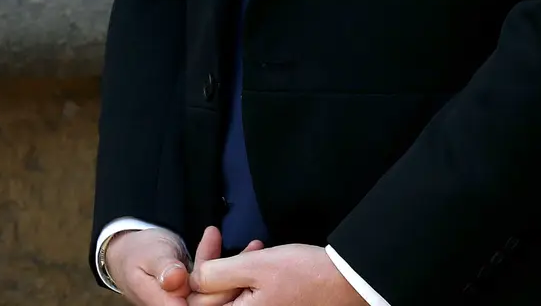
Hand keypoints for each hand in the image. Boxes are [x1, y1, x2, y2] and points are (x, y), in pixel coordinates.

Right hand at [108, 226, 264, 305]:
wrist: (128, 250)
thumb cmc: (136, 252)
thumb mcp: (149, 255)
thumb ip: (163, 267)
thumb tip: (176, 280)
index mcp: (164, 303)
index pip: (197, 305)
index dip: (218, 291)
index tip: (236, 271)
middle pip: (212, 300)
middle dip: (233, 276)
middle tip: (253, 250)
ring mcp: (188, 300)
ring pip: (217, 289)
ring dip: (234, 267)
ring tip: (253, 244)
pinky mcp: (197, 292)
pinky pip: (215, 282)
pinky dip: (225, 263)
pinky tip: (236, 246)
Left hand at [192, 244, 365, 304]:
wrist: (347, 281)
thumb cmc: (303, 273)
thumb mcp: (253, 266)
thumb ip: (216, 274)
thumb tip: (193, 280)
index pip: (199, 303)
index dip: (197, 277)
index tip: (209, 246)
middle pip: (214, 299)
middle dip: (214, 269)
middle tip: (219, 240)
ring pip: (231, 294)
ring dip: (232, 269)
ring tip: (250, 247)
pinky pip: (249, 295)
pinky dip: (248, 276)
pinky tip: (258, 254)